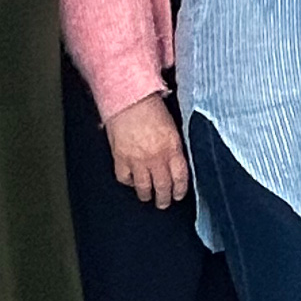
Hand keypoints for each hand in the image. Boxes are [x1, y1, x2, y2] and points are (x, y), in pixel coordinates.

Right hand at [102, 93, 188, 208]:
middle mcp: (156, 157)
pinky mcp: (120, 159)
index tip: (179, 195)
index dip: (180, 190)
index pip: (180, 177)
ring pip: (144, 188)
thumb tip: (177, 163)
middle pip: (162, 187)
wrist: (128, 98)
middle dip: (164, 199)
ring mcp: (137, 160)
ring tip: (148, 197)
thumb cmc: (152, 107)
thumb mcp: (173, 127)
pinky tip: (132, 181)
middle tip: (164, 202)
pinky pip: (125, 179)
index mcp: (172, 148)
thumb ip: (175, 147)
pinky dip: (129, 182)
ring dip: (147, 195)